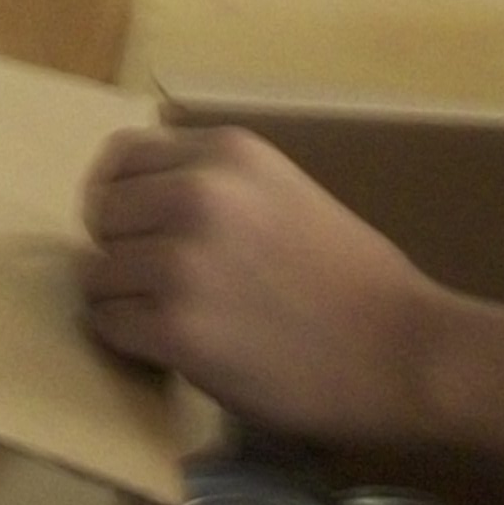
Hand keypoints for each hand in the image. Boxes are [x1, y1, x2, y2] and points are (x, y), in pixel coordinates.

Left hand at [79, 125, 445, 446]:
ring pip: (97, 275)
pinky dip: (132, 344)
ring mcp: (182, 261)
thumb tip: (135, 199)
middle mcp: (197, 192)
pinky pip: (110, 328)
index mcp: (227, 151)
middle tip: (163, 286)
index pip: (121, 158)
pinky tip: (175, 351)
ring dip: (125, 303)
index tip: (138, 229)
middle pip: (100, 216)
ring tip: (176, 321)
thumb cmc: (356, 280)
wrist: (406, 353)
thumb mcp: (283, 193)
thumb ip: (215, 185)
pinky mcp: (177, 329)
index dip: (122, 199)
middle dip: (122, 252)